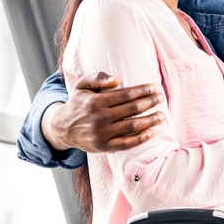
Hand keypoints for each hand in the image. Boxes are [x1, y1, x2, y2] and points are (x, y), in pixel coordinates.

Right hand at [42, 72, 164, 151]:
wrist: (62, 128)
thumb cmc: (78, 103)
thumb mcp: (82, 86)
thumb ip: (98, 78)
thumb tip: (117, 79)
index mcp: (96, 102)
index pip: (125, 95)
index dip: (142, 90)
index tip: (153, 88)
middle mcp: (100, 118)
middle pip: (132, 109)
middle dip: (150, 102)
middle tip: (161, 98)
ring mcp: (102, 133)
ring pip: (133, 126)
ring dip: (151, 120)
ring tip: (161, 115)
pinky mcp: (104, 146)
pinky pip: (126, 143)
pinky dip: (140, 138)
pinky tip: (151, 132)